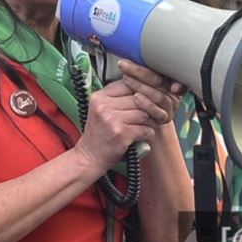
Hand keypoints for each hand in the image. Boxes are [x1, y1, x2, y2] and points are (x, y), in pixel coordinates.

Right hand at [75, 61, 185, 175]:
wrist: (89, 158)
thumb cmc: (99, 134)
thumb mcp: (101, 110)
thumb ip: (117, 97)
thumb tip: (143, 85)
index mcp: (99, 97)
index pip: (128, 83)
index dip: (142, 90)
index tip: (148, 97)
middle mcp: (103, 105)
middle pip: (139, 98)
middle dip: (148, 107)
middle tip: (152, 114)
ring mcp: (111, 119)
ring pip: (144, 113)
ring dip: (149, 121)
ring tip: (146, 126)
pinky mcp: (121, 133)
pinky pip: (145, 129)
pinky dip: (148, 134)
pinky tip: (143, 137)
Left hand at [118, 60, 184, 125]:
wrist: (143, 125)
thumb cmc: (140, 101)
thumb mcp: (141, 83)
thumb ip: (140, 72)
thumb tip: (127, 58)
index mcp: (169, 81)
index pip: (165, 70)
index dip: (161, 66)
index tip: (148, 59)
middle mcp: (172, 93)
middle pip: (160, 81)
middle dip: (140, 72)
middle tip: (125, 66)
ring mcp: (170, 107)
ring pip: (159, 95)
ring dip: (141, 86)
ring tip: (128, 79)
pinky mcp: (164, 119)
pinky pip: (157, 111)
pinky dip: (146, 104)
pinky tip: (136, 97)